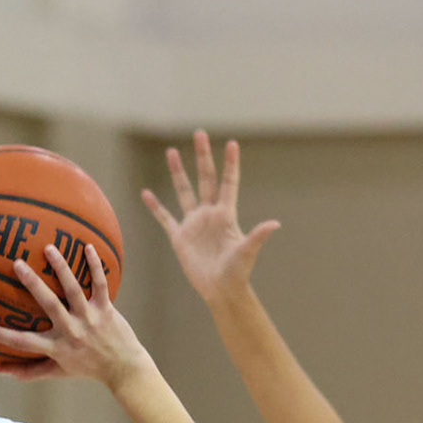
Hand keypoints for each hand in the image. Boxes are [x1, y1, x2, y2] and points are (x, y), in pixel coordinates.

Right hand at [0, 244, 154, 389]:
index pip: (22, 341)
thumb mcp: (56, 371)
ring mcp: (89, 318)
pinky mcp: (106, 309)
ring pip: (74, 289)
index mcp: (56, 347)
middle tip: (16, 263)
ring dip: (62, 267)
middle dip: (32, 284)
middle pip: (49, 305)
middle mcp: (71, 331)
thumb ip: (28, 370)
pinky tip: (88, 246)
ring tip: (49, 248)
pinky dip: (95, 266)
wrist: (123, 368)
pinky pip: (100, 284)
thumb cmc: (86, 369)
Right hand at [141, 130, 280, 303]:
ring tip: (171, 151)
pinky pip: (165, 218)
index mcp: (226, 214)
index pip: (228, 182)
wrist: (220, 289)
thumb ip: (258, 236)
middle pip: (205, 178)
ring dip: (177, 172)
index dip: (230, 164)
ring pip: (184, 191)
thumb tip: (275, 224)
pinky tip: (146, 193)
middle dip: (202, 156)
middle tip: (199, 134)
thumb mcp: (247, 252)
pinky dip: (155, 206)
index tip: (231, 143)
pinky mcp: (180, 237)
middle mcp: (209, 214)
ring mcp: (193, 224)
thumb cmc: (237, 272)